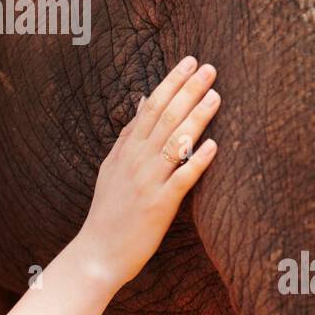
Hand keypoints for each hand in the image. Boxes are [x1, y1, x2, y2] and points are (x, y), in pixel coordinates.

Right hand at [76, 56, 219, 288]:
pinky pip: (181, 179)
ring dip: (197, 117)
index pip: (150, 106)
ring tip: (216, 96)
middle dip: (188, 90)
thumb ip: (127, 135)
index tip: (189, 61)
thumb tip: (141, 101)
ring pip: (175, 142)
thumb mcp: (111, 168)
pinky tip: (213, 145)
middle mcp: (137, 161)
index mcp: (127, 150)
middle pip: (165, 117)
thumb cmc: (108, 211)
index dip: (171, 82)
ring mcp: (148, 182)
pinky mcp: (159, 206)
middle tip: (210, 68)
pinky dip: (196, 161)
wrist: (98, 253)